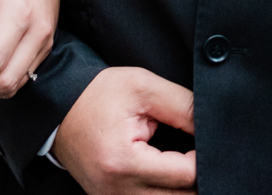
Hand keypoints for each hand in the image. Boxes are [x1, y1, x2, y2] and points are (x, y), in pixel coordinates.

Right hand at [51, 67, 195, 193]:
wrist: (57, 107)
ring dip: (183, 186)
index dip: (203, 157)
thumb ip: (184, 107)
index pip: (187, 175)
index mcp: (125, 162)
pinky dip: (166, 190)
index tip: (199, 138)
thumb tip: (214, 127)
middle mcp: (118, 190)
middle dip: (197, 176)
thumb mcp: (142, 87)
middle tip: (194, 150)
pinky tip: (167, 173)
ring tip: (182, 162)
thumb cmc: (97, 94)